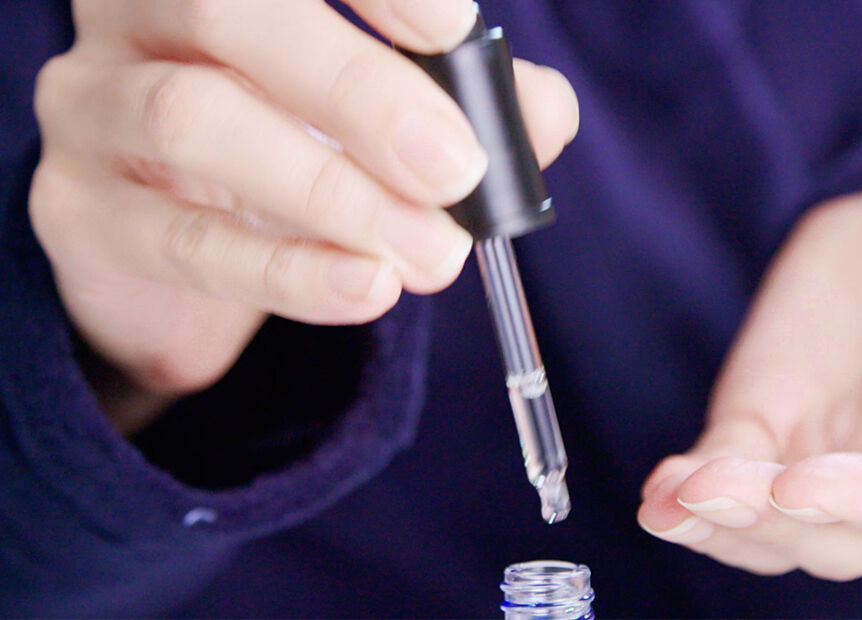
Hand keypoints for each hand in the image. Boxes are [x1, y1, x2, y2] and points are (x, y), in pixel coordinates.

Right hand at [29, 0, 578, 430]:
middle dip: (360, 91)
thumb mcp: (375, 118)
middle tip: (454, 168)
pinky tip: (368, 288)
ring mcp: (92, 106)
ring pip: (193, 120)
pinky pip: (181, 240)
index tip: (453, 30)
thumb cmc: (286, 150)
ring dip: (334, 194)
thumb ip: (465, 103)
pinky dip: (287, 270)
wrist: (177, 249)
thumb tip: (541, 110)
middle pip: (228, 12)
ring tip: (432, 255)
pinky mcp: (78, 210)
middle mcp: (136, 15)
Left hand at [638, 152, 861, 579]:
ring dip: (720, 525)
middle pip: (841, 534)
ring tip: (670, 501)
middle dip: (774, 522)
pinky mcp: (769, 425)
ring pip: (774, 527)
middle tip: (713, 491)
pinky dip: (691, 490)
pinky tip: (659, 491)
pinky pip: (727, 475)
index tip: (801, 485)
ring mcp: (829, 453)